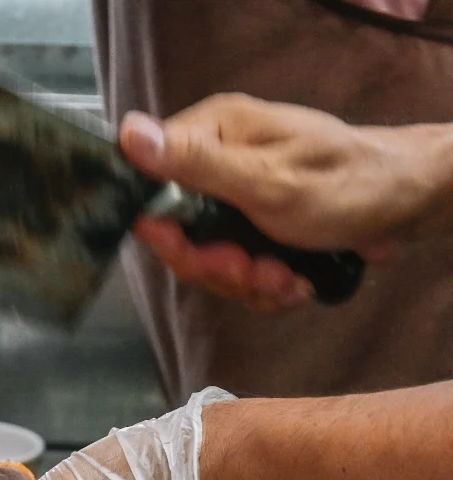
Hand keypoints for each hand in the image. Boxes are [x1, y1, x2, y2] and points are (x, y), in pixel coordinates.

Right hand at [121, 94, 452, 310]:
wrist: (411, 206)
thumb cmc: (347, 185)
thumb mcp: (266, 181)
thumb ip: (195, 164)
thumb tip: (128, 133)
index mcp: (213, 133)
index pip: (148, 186)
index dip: (165, 232)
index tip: (197, 253)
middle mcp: (218, 159)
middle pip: (178, 234)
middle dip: (218, 267)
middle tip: (255, 270)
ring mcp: (237, 195)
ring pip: (209, 260)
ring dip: (247, 283)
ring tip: (287, 279)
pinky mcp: (256, 226)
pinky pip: (237, 270)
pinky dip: (264, 286)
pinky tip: (294, 282)